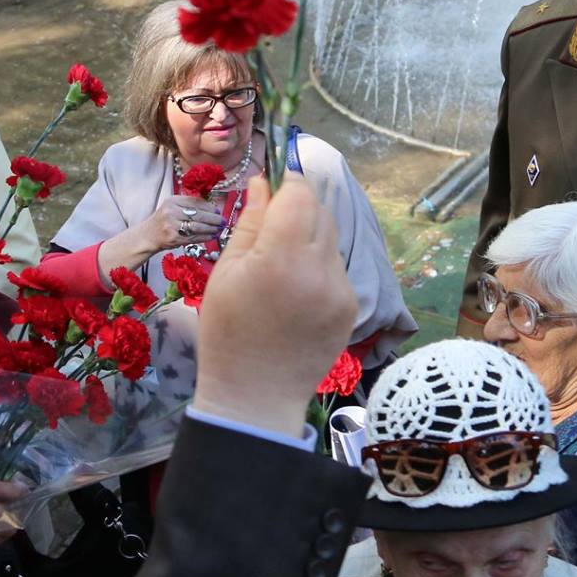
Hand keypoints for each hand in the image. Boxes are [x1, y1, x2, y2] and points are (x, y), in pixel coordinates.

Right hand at [135, 194, 222, 253]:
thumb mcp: (172, 207)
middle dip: (214, 219)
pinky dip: (205, 237)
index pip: (196, 202)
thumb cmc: (163, 221)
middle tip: (223, 221)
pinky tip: (212, 236)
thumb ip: (188, 206)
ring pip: (198, 227)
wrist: (147, 236)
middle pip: (199, 214)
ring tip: (219, 229)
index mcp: (172, 200)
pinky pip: (194, 237)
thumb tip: (213, 209)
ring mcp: (172, 225)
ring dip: (212, 229)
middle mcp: (171, 211)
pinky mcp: (174, 238)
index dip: (209, 207)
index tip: (218, 211)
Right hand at [192, 176, 355, 438]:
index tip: (270, 190)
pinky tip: (296, 292)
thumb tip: (263, 182)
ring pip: (331, 239)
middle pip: (319, 211)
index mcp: (281, 257)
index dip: (286, 184)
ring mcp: (341, 289)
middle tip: (271, 230)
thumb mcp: (225, 272)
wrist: (255, 395)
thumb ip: (250, 222)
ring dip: (310, 237)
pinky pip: (337, 268)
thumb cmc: (227, 332)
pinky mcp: (351, 306)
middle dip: (298, 209)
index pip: (299, 193)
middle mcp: (319, 269)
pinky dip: (319, 267)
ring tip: (282, 267)